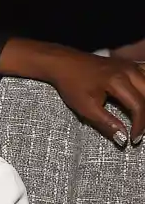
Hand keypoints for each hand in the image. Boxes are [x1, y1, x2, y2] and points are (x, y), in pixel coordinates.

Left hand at [0, 39, 144, 145]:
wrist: (65, 64)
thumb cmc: (73, 85)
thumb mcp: (86, 108)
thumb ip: (106, 123)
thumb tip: (122, 139)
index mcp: (119, 81)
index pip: (138, 105)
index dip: (139, 125)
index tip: (133, 139)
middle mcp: (129, 70)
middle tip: (140, 132)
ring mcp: (131, 65)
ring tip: (142, 119)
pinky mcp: (129, 64)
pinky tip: (143, 98)